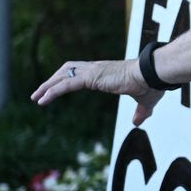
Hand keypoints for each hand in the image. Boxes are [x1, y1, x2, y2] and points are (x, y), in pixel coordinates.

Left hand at [32, 59, 162, 124]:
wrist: (154, 74)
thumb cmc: (152, 84)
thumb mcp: (145, 101)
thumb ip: (140, 112)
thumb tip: (137, 123)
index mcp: (107, 72)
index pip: (81, 72)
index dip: (67, 79)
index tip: (57, 89)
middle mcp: (97, 68)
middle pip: (68, 69)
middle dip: (53, 80)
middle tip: (39, 93)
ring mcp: (93, 71)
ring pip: (64, 75)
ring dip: (48, 85)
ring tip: (36, 97)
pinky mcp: (92, 77)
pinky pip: (66, 83)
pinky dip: (52, 91)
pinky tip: (43, 99)